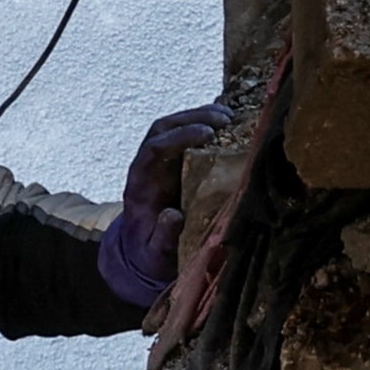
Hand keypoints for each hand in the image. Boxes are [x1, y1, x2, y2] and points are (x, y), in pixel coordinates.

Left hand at [100, 102, 234, 306]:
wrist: (145, 253)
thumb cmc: (151, 252)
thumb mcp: (155, 252)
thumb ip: (163, 236)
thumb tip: (173, 215)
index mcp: (139, 184)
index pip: (152, 148)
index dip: (179, 137)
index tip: (208, 134)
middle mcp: (147, 166)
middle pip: (162, 128)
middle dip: (192, 118)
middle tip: (225, 120)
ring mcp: (160, 161)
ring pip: (174, 125)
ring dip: (200, 116)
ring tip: (230, 117)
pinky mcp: (175, 161)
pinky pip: (186, 135)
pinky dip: (205, 124)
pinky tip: (228, 124)